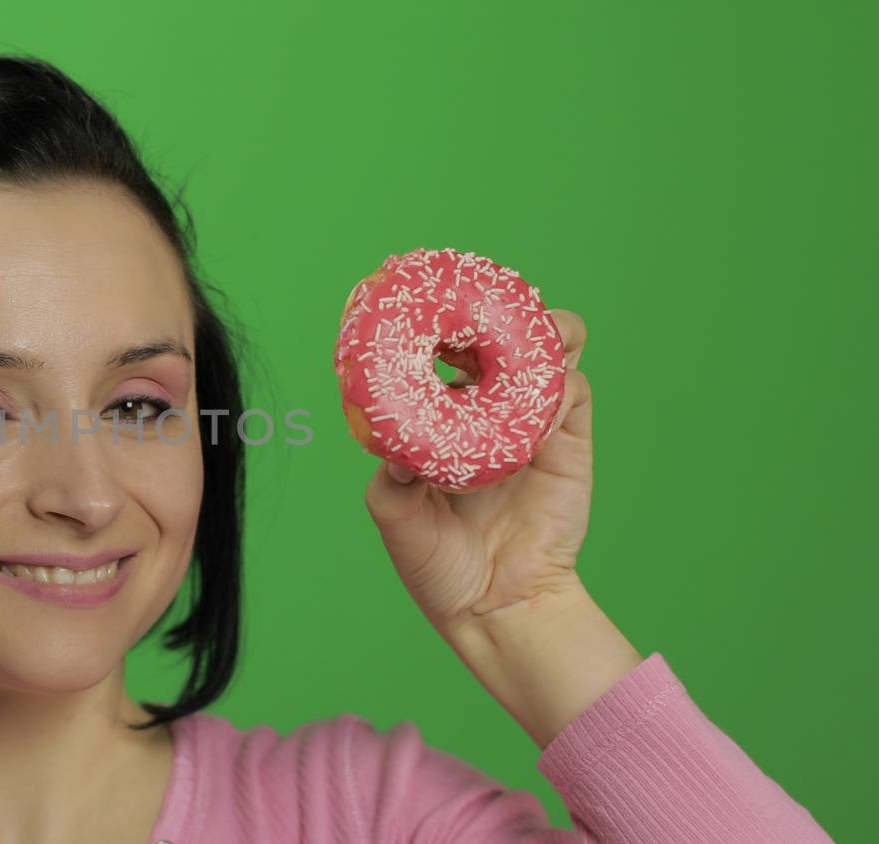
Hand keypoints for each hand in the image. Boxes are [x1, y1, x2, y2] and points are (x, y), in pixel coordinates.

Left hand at [362, 309, 591, 634]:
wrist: (493, 607)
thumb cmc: (437, 563)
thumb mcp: (396, 517)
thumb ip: (390, 481)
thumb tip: (397, 451)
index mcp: (443, 418)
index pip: (445, 355)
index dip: (441, 324)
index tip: (426, 297)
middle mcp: (488, 412)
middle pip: (504, 339)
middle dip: (503, 309)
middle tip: (490, 301)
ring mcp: (532, 425)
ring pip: (549, 355)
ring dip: (546, 331)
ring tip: (537, 327)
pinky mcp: (569, 444)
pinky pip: (571, 397)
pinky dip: (558, 387)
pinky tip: (537, 410)